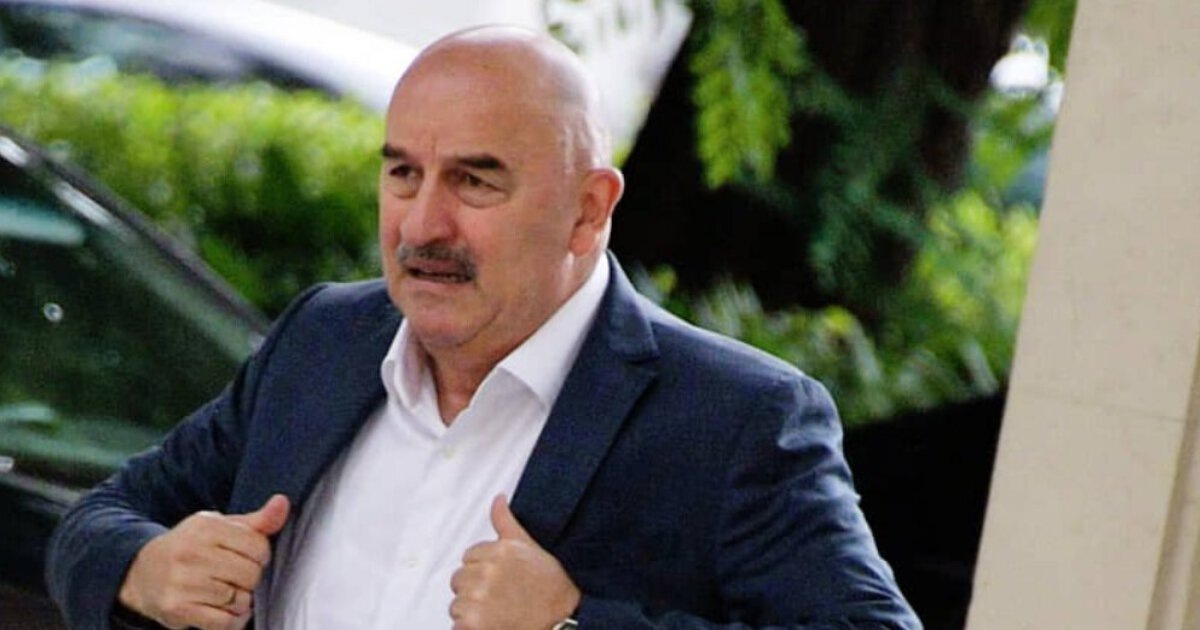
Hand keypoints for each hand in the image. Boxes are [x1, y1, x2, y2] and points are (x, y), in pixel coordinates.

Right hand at [117, 494, 289, 629]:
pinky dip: (231, 620)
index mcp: (206, 527)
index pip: (259, 546)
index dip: (260, 556)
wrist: (142, 572)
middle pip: (251, 574)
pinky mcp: (177, 609)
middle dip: (249, 579)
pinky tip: (221, 610)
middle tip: (234, 577)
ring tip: (226, 593)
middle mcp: (192, 552)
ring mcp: (182, 582)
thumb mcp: (221, 527)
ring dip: (240, 601)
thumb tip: (283, 502)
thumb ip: (257, 522)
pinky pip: (224, 622)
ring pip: (239, 599)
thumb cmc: (192, 547)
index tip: (246, 557)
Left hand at [449, 495, 580, 629]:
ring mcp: (480, 597)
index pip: (469, 557)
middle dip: (474, 589)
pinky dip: (470, 628)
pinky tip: (492, 624)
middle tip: (500, 598)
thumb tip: (498, 498)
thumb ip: (505, 521)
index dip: (483, 570)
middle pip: (459, 579)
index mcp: (498, 550)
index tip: (500, 579)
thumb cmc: (549, 584)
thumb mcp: (528, 546)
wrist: (562, 618)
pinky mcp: (473, 622)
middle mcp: (487, 571)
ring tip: (499, 612)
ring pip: (457, 603)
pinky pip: (457, 624)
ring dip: (472, 610)